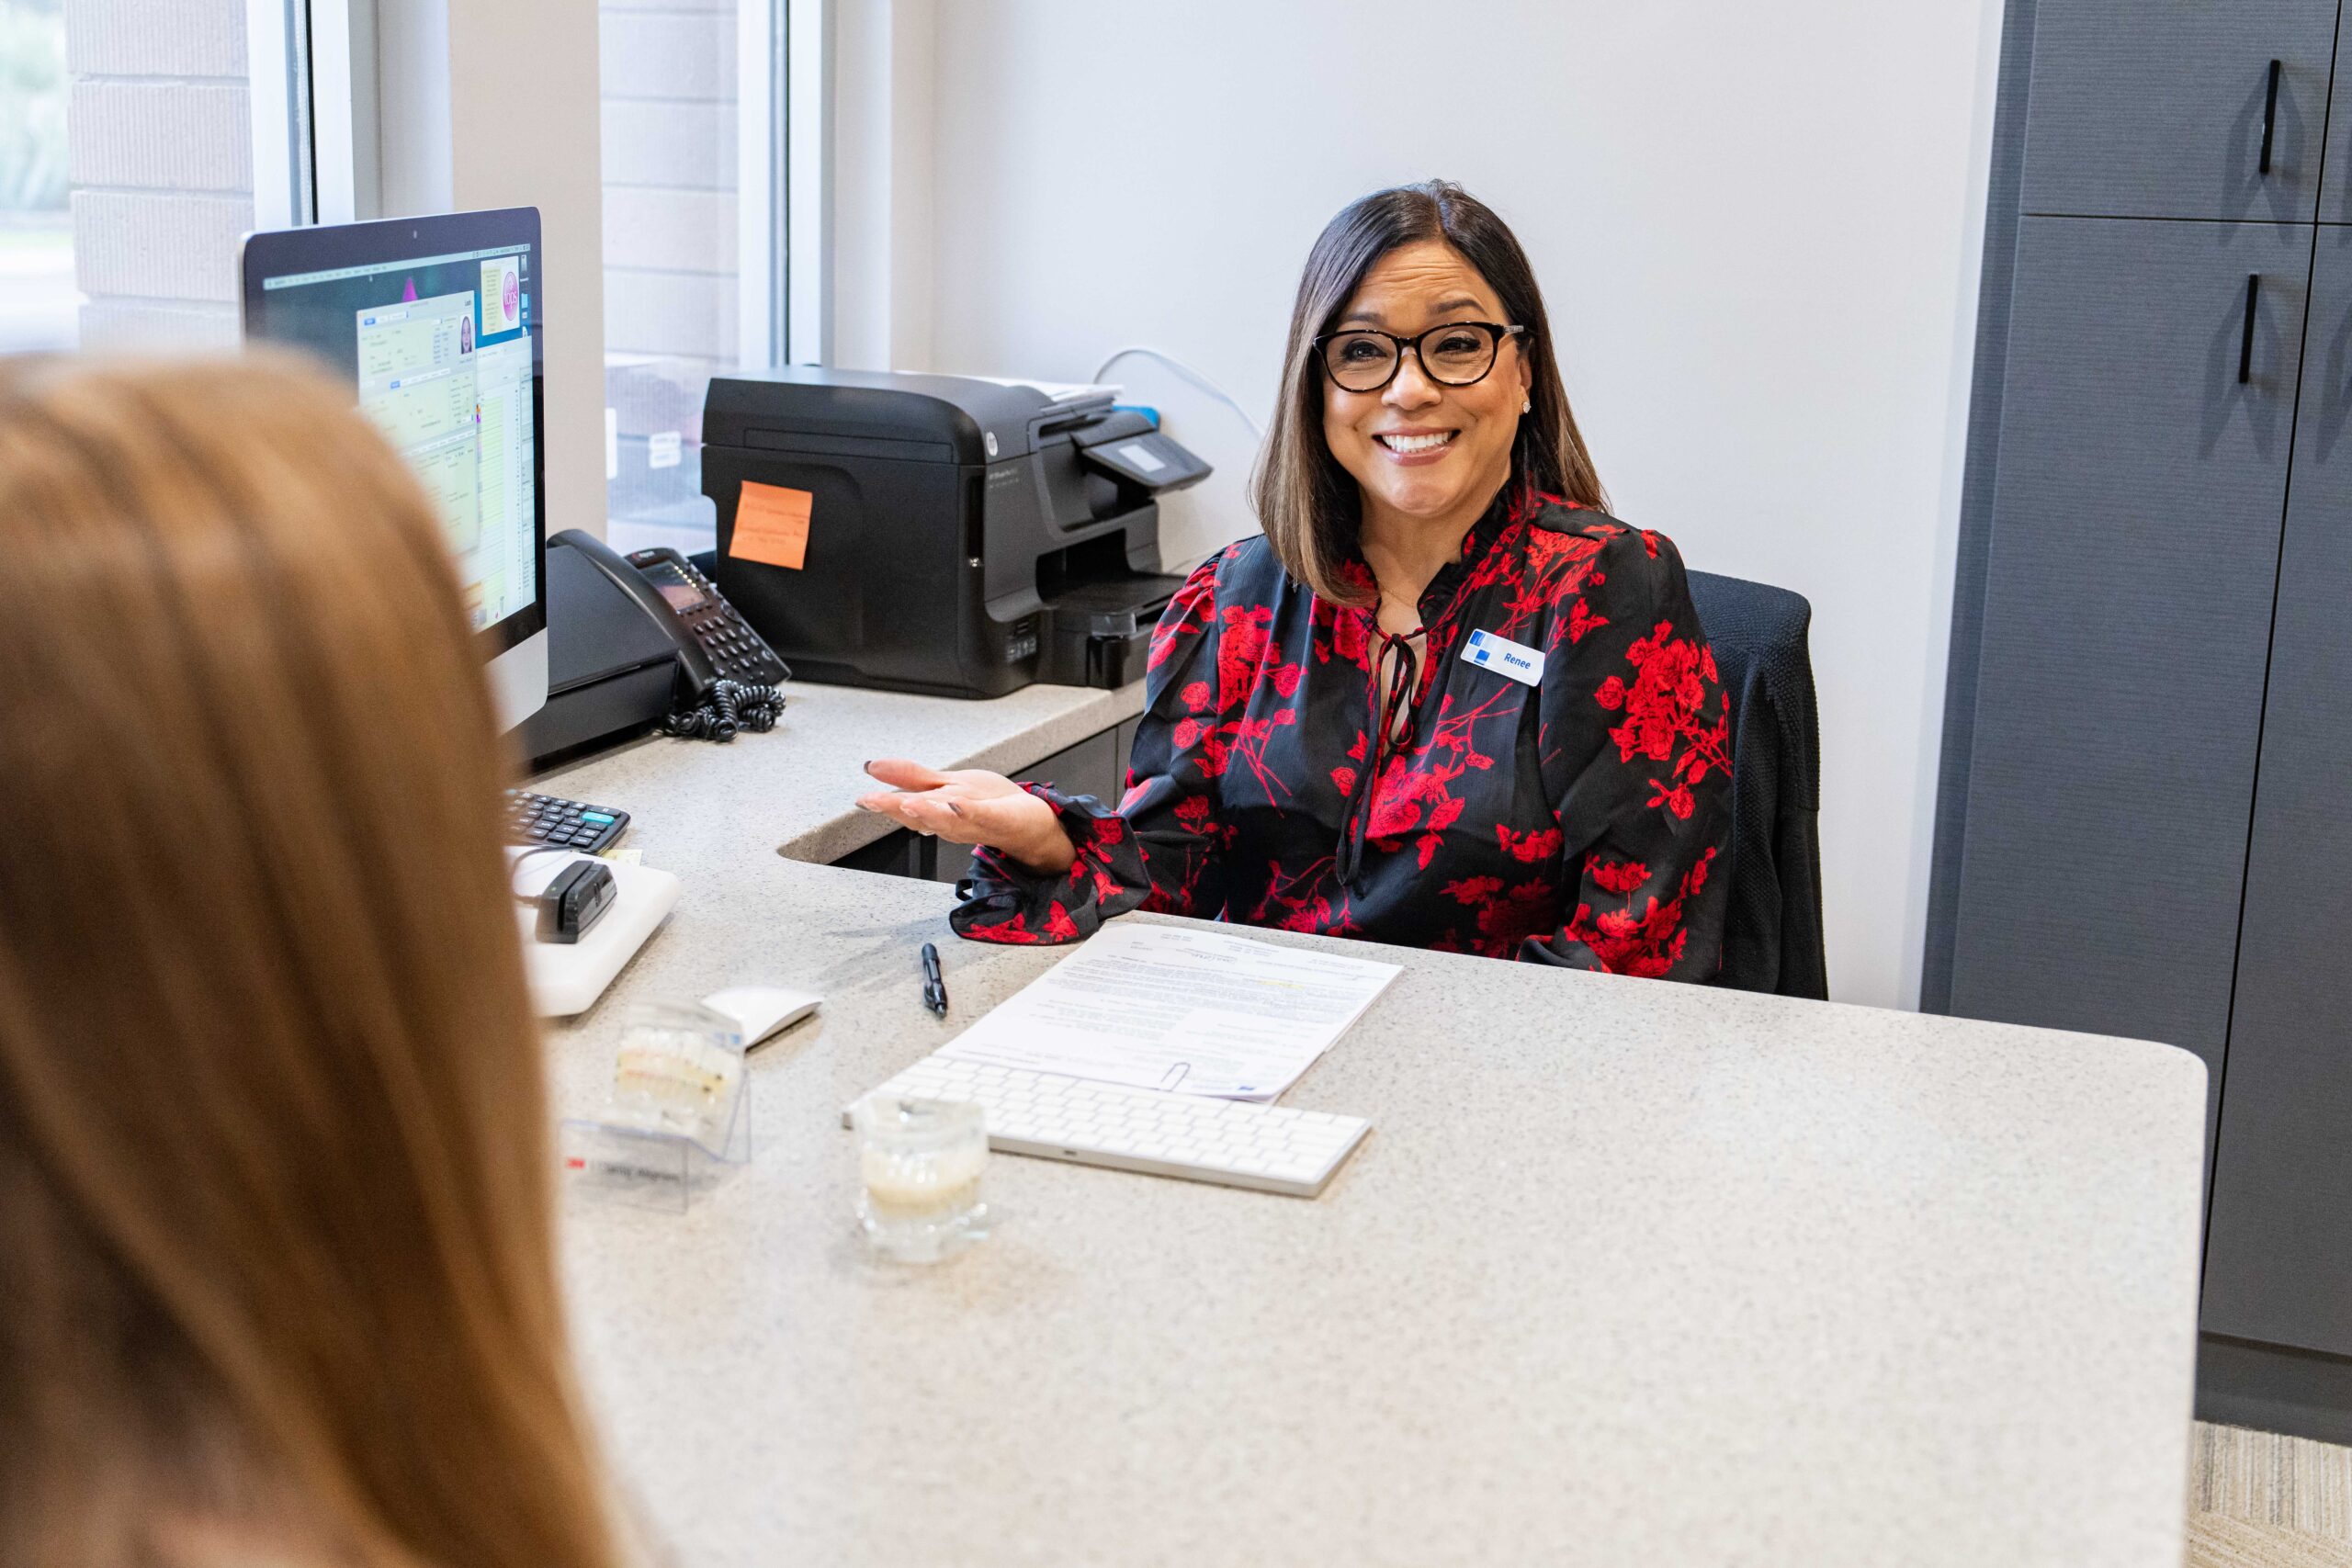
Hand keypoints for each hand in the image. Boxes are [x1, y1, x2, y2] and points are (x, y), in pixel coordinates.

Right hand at [855, 759, 1076, 874]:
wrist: (1029, 826)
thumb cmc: (985, 805)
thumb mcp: (942, 785)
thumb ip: (908, 778)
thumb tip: (872, 767)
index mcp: (936, 810)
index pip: (905, 806)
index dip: (882, 803)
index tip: (862, 799)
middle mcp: (951, 818)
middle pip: (920, 814)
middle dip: (895, 809)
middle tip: (871, 801)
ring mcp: (974, 819)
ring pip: (946, 818)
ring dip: (926, 812)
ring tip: (908, 804)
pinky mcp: (998, 817)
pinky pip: (981, 815)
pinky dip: (967, 811)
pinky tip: (956, 803)